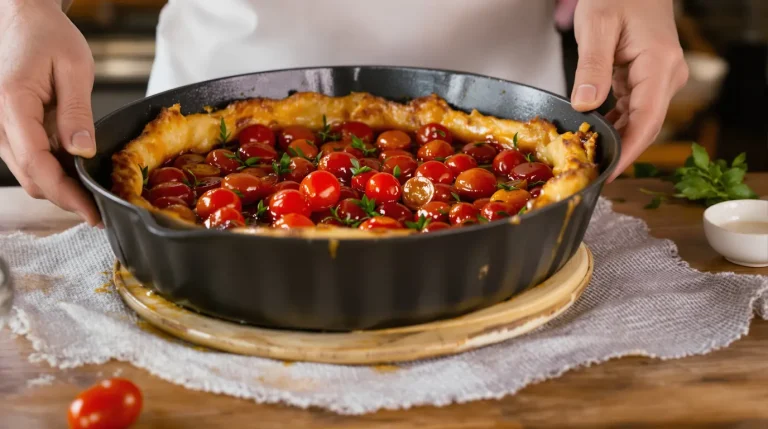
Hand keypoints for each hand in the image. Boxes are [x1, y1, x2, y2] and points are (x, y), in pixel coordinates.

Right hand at [0, 0, 100, 224]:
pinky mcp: (10, 129)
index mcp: (13, 104)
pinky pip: (31, 159)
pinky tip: (79, 170)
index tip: (91, 211)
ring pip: (29, 173)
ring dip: (60, 186)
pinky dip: (54, 171)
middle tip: (100, 208)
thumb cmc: (46, 34)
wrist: (21, 17)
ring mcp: (1, 127)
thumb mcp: (74, 68)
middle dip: (66, 197)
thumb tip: (82, 151)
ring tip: (94, 192)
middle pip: (31, 177)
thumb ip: (77, 112)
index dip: (66, 193)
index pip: (36, 163)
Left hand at [570, 0, 688, 180]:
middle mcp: (666, 75)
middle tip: (591, 172)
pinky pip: (633, 110)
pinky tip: (596, 134)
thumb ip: (592, 67)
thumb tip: (585, 106)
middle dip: (621, 152)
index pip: (647, 121)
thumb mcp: (596, 26)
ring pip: (639, 121)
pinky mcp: (648, 78)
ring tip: (589, 157)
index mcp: (659, 65)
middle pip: (646, 126)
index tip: (609, 173)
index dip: (628, 152)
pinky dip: (616, 124)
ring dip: (616, 139)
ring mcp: (659, 78)